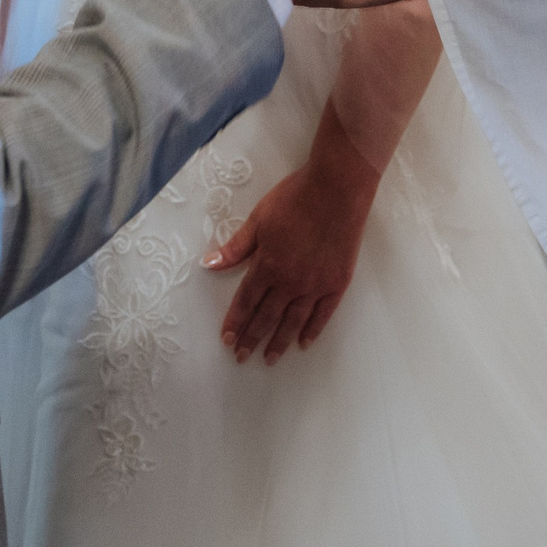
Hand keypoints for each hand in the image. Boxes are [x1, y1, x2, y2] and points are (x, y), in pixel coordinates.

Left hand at [205, 123, 379, 363]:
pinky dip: (312, 330)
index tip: (227, 339)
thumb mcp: (259, 219)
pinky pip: (323, 314)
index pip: (246, 301)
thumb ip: (236, 247)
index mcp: (268, 265)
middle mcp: (291, 282)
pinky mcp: (338, 283)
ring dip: (279, 342)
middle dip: (252, 338)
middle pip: (267, 316)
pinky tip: (303, 342)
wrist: (337, 188)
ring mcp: (316, 285)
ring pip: (293, 321)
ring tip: (270, 358)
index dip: (235, 321)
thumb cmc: (295, 197)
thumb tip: (209, 264)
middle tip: (242, 357)